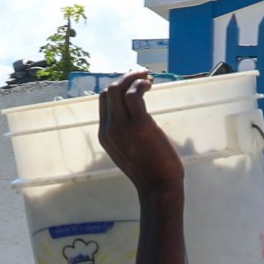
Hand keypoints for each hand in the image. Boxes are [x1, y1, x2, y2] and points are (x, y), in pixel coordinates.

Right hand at [98, 70, 183, 196]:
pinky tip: (150, 85)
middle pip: (108, 91)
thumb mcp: (129, 151)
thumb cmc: (150, 170)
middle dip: (125, 78)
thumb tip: (136, 115)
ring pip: (117, 89)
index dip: (119, 87)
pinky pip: (134, 94)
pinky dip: (141, 84)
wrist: (159, 186)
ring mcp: (122, 127)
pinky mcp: (139, 125)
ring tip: (148, 78)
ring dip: (133, 77)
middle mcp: (109, 130)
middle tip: (143, 77)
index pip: (104, 101)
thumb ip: (127, 134)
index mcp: (104, 135)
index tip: (135, 85)